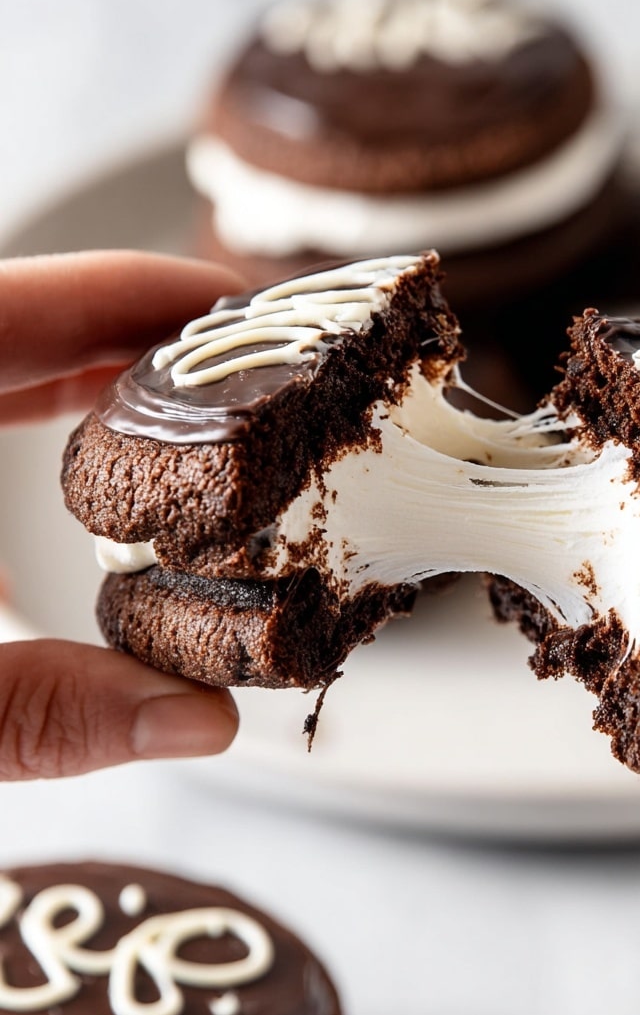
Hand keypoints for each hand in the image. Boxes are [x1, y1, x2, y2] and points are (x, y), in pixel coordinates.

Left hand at [0, 250, 243, 779]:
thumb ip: (32, 714)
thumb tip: (203, 721)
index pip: (22, 302)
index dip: (137, 292)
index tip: (234, 303)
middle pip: (16, 319)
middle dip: (131, 332)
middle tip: (242, 362)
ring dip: (82, 370)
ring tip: (187, 401)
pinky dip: (24, 404)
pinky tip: (84, 453)